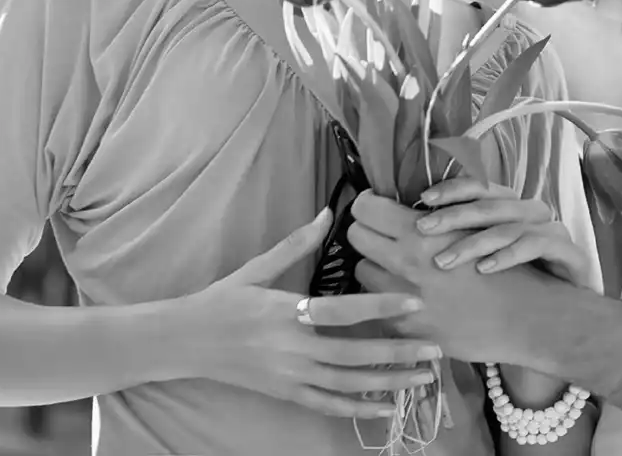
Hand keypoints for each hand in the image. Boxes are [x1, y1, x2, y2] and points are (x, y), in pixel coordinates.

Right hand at [186, 208, 444, 419]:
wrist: (185, 341)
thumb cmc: (222, 299)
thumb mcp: (257, 268)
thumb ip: (296, 244)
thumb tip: (328, 212)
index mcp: (285, 312)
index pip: (343, 310)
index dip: (382, 306)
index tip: (416, 303)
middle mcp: (290, 348)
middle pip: (353, 353)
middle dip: (398, 352)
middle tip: (436, 348)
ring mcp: (288, 376)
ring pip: (347, 384)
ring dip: (388, 382)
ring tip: (423, 378)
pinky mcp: (285, 394)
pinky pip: (328, 405)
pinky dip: (359, 408)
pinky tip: (387, 407)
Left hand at [348, 191, 549, 365]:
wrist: (527, 318)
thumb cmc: (505, 267)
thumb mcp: (472, 229)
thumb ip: (434, 217)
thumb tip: (401, 203)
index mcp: (421, 232)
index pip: (366, 208)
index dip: (369, 205)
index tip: (378, 208)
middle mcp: (405, 263)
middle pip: (356, 236)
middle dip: (367, 233)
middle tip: (384, 235)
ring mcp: (402, 299)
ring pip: (362, 270)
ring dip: (375, 265)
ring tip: (396, 267)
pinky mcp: (405, 329)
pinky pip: (377, 304)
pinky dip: (385, 297)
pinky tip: (406, 295)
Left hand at [413, 178, 586, 285]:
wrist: (567, 318)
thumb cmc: (519, 288)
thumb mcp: (486, 261)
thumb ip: (459, 241)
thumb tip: (414, 231)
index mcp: (512, 208)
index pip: (481, 187)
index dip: (452, 189)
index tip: (422, 198)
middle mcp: (532, 213)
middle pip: (490, 205)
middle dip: (453, 215)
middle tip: (423, 229)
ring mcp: (552, 231)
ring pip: (509, 226)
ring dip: (474, 242)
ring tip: (444, 261)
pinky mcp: (570, 252)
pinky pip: (536, 245)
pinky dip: (508, 255)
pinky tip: (484, 269)